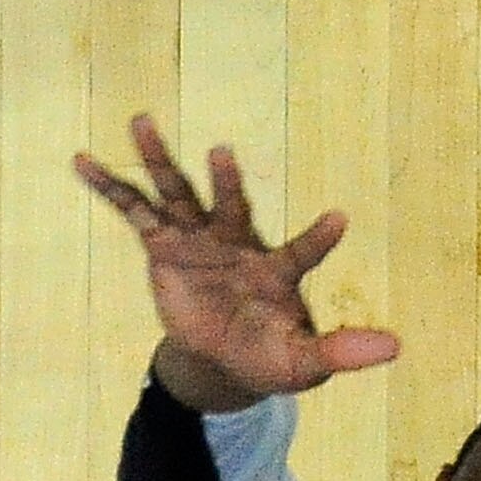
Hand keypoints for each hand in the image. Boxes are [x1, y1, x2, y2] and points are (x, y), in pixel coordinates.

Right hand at [74, 116, 399, 410]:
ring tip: (141, 118)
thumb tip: (396, 347)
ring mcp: (197, 241)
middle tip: (224, 151)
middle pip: (231, 205)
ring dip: (160, 158)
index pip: (303, 251)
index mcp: (278, 270)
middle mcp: (237, 244)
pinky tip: (83, 160)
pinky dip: (110, 188)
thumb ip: (343, 351)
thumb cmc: (272, 354)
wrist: (227, 361)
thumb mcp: (306, 362)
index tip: (340, 220)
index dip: (319, 238)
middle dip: (226, 181)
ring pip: (179, 193)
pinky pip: (134, 213)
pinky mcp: (163, 249)